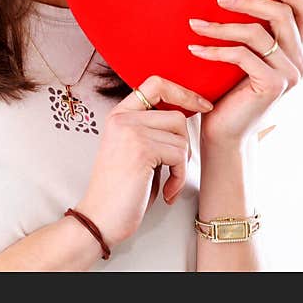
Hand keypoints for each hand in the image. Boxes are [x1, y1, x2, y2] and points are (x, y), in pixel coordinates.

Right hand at [75, 75, 213, 247]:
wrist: (100, 218)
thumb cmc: (121, 191)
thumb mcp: (134, 150)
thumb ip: (152, 129)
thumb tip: (187, 113)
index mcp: (119, 115)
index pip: (156, 83)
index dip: (183, 91)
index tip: (202, 105)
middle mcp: (122, 118)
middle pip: (177, 115)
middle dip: (183, 145)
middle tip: (174, 167)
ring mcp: (130, 131)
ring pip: (181, 137)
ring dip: (181, 164)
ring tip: (167, 181)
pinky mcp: (141, 149)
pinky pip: (179, 156)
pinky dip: (178, 177)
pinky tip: (166, 191)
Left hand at [187, 0, 302, 147]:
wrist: (223, 133)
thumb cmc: (224, 92)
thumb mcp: (239, 58)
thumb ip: (248, 34)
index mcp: (294, 50)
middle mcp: (298, 61)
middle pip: (281, 15)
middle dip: (248, 1)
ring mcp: (289, 74)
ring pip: (258, 33)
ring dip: (222, 26)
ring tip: (194, 24)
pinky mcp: (273, 85)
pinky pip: (242, 55)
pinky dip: (215, 50)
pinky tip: (194, 49)